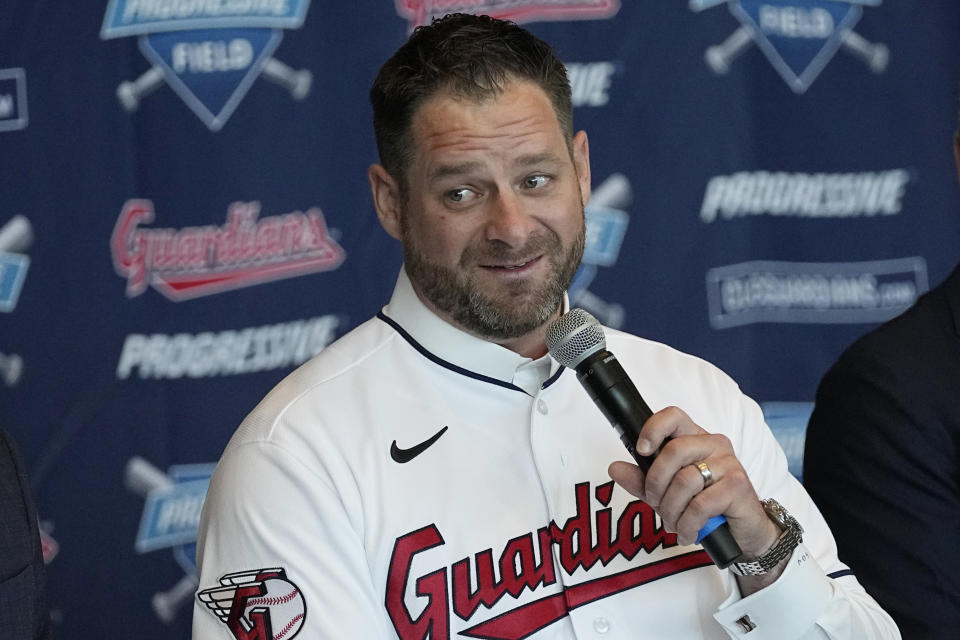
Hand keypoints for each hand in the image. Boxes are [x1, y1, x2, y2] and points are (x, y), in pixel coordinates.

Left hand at [607, 407, 782, 587]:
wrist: (744, 533)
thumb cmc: (706, 508)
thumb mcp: (667, 493)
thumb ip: (641, 480)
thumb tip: (615, 468)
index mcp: (695, 438)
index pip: (674, 416)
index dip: (654, 429)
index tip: (642, 450)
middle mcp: (714, 444)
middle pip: (673, 451)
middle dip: (656, 484)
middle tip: (656, 504)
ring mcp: (729, 463)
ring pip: (685, 481)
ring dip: (671, 510)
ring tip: (674, 523)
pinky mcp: (738, 486)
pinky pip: (700, 504)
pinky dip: (688, 524)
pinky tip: (688, 533)